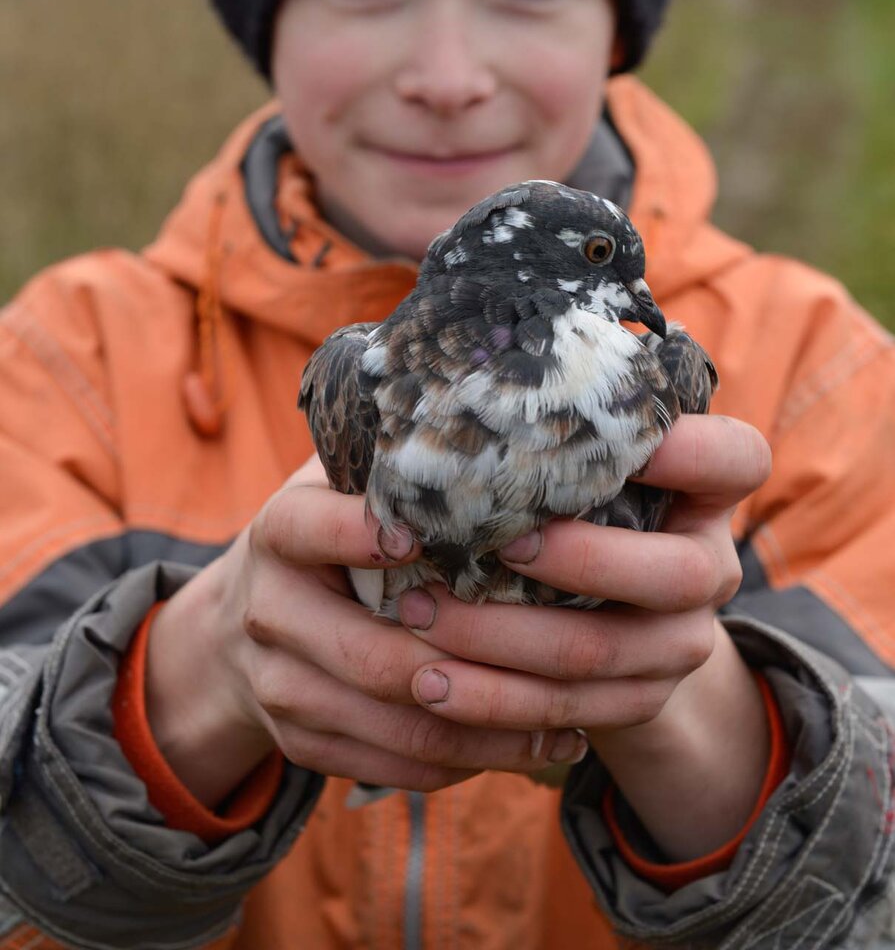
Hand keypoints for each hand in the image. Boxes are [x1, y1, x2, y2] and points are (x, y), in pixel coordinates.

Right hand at [145, 457, 584, 806]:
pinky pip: (391, 765)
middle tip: (564, 661)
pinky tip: (528, 744)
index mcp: (280, 532)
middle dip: (476, 666)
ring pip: (395, 725)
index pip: (311, 530)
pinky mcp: (301, 741)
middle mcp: (270, 611)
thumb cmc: (324, 535)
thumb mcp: (334, 483)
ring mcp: (281, 686)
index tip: (423, 536)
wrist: (240, 628)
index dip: (362, 535)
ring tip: (569, 717)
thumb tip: (490, 411)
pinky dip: (464, 763)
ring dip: (490, 730)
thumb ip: (388, 461)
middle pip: (376, 658)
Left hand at [395, 414, 772, 857]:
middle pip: (674, 574)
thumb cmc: (574, 498)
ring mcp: (683, 642)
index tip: (630, 446)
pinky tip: (431, 683)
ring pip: (603, 651)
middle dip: (580, 561)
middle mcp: (710, 568)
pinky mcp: (640, 699)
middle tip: (496, 542)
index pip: (738, 461)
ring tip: (421, 614)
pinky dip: (493, 699)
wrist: (606, 607)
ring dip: (503, 638)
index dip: (693, 453)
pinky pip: (568, 710)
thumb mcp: (586, 462)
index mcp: (708, 492)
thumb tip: (454, 388)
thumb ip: (558, 432)